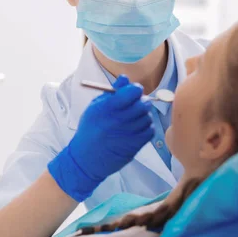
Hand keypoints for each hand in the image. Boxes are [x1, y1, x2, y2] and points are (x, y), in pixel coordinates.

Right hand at [48, 75, 154, 200]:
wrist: (87, 158)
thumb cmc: (90, 129)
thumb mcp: (95, 107)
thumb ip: (112, 92)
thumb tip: (125, 78)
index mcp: (108, 108)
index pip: (132, 92)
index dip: (135, 89)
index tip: (133, 91)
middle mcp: (119, 120)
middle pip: (143, 104)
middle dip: (141, 101)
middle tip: (135, 104)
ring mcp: (129, 134)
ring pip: (147, 117)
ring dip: (143, 115)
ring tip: (133, 118)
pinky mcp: (135, 145)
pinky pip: (150, 130)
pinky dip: (146, 127)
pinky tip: (136, 128)